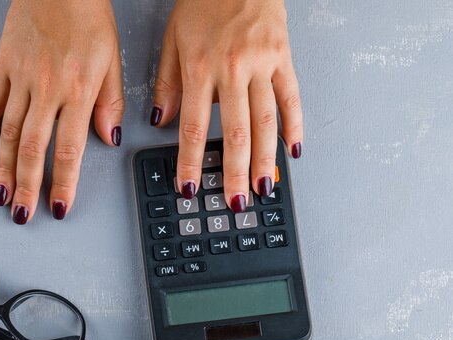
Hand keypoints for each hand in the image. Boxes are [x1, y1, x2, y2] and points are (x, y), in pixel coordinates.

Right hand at [0, 0, 123, 222]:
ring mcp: (21, 79)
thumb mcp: (113, 60)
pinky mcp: (3, 67)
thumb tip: (108, 138)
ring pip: (9, 134)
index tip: (59, 207)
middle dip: (28, 188)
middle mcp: (47, 90)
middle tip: (23, 215)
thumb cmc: (88, 16)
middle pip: (34, 150)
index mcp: (78, 92)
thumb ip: (109, 103)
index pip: (69, 150)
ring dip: (4, 170)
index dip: (64, 184)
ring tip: (0, 198)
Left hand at [151, 0, 301, 210]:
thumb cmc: (203, 2)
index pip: (195, 127)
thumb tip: (162, 120)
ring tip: (263, 187)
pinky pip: (292, 98)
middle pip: (235, 133)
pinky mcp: (284, 58)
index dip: (192, 162)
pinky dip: (294, 127)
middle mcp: (233, 70)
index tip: (191, 186)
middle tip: (234, 202)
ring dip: (264, 160)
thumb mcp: (173, 40)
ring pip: (266, 122)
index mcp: (200, 68)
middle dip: (234, 173)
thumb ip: (167, 83)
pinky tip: (292, 151)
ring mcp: (263, 64)